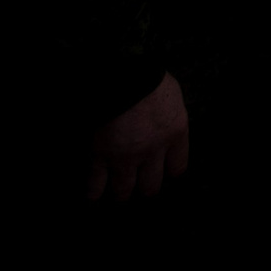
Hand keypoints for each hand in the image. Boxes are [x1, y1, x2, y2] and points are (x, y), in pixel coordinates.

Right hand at [88, 73, 188, 201]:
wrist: (124, 75)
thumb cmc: (148, 76)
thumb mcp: (171, 94)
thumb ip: (169, 113)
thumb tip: (165, 116)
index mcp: (175, 133)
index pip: (177, 167)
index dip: (170, 173)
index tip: (165, 174)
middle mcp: (154, 151)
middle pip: (151, 185)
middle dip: (146, 188)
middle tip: (141, 188)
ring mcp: (127, 156)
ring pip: (124, 188)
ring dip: (121, 193)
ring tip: (119, 195)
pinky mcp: (102, 154)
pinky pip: (97, 180)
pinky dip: (93, 190)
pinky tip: (92, 196)